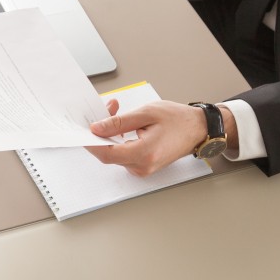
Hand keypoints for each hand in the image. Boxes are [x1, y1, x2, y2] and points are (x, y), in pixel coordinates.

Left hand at [83, 100, 209, 176]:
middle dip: (101, 133)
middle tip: (106, 110)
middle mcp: (143, 166)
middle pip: (108, 154)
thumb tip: (97, 129)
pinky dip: (117, 141)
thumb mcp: (145, 113)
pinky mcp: (143, 166)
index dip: (91, 143)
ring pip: (114, 155)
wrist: (197, 129)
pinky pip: (122, 155)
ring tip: (115, 112)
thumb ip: (119, 122)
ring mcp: (143, 169)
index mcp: (144, 153)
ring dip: (109, 136)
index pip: (106, 153)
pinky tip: (121, 126)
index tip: (82, 130)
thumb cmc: (177, 119)